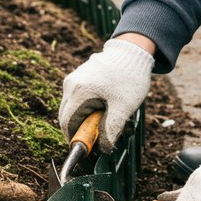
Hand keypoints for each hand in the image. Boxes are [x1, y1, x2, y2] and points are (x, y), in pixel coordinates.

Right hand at [58, 38, 153, 152]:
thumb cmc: (130, 78)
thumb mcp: (123, 108)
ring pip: (72, 108)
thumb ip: (111, 130)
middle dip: (81, 130)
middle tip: (100, 136)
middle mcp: (70, 85)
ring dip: (85, 119)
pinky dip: (87, 108)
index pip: (67, 124)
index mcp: (78, 92)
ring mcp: (73, 79)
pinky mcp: (78, 77)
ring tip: (106, 117)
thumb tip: (103, 149)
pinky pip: (77, 99)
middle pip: (67, 117)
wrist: (133, 51)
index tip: (89, 149)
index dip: (76, 139)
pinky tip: (105, 106)